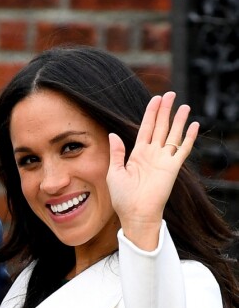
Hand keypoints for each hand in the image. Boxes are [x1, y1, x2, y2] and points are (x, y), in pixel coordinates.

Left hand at [106, 92, 198, 250]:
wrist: (135, 213)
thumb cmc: (123, 197)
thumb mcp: (115, 172)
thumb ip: (117, 153)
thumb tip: (114, 134)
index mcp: (137, 153)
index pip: (146, 128)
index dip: (151, 113)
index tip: (156, 99)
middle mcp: (152, 154)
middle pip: (160, 126)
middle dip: (165, 110)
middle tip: (170, 94)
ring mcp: (163, 160)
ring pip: (172, 134)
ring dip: (178, 120)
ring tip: (183, 105)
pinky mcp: (172, 168)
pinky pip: (182, 150)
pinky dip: (188, 138)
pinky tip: (193, 125)